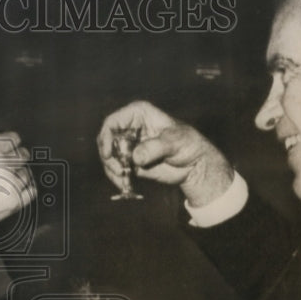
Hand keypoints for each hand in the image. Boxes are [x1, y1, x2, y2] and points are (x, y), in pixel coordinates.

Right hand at [0, 132, 36, 227]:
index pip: (12, 139)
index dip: (13, 141)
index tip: (14, 142)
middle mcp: (3, 164)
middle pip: (22, 155)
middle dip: (19, 157)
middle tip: (17, 160)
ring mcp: (12, 182)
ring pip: (26, 173)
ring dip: (22, 174)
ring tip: (16, 177)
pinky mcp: (16, 200)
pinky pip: (30, 191)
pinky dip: (28, 189)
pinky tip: (25, 188)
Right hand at [97, 101, 232, 206]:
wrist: (195, 165)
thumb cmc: (188, 144)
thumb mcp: (175, 142)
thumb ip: (155, 147)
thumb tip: (135, 158)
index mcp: (138, 114)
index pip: (113, 121)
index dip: (106, 136)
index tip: (107, 153)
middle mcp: (129, 128)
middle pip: (105, 140)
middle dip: (108, 157)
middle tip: (119, 170)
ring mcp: (127, 145)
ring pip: (108, 156)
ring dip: (111, 169)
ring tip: (123, 180)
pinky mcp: (129, 161)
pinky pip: (115, 169)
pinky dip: (116, 177)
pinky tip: (124, 184)